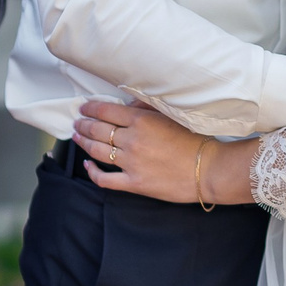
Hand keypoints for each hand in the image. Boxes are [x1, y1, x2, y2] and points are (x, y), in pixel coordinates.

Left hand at [70, 99, 254, 205]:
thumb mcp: (171, 116)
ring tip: (77, 136)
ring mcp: (131, 163)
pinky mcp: (134, 183)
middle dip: (83, 124)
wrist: (209, 169)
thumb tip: (126, 103)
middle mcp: (132, 140)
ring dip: (83, 142)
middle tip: (77, 121)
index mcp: (141, 121)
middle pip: (98, 129)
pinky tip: (87, 164)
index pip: (106, 110)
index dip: (91, 108)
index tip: (84, 107)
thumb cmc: (195, 141)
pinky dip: (92, 171)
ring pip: (97, 151)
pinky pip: (105, 178)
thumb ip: (146, 108)